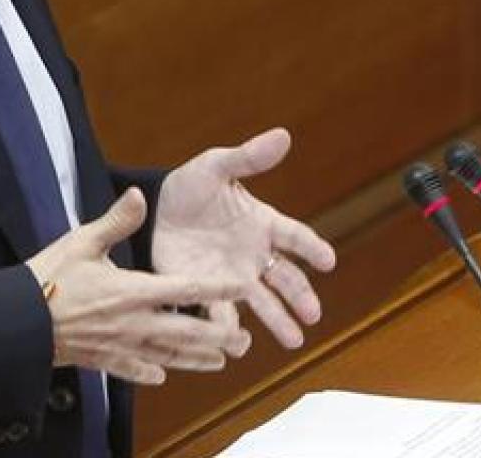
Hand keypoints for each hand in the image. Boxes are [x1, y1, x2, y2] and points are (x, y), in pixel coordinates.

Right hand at [26, 188, 252, 384]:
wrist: (16, 321)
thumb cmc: (48, 278)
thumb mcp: (82, 240)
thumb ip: (116, 221)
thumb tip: (139, 194)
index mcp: (133, 290)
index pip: (186, 289)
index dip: (218, 288)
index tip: (242, 287)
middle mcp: (133, 322)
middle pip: (186, 332)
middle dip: (218, 337)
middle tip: (244, 340)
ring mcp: (118, 345)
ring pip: (167, 354)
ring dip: (196, 359)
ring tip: (220, 361)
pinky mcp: (100, 359)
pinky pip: (131, 370)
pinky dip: (150, 372)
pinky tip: (162, 375)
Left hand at [153, 128, 336, 349]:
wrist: (152, 210)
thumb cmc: (191, 186)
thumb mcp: (216, 166)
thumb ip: (248, 158)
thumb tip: (283, 135)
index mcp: (263, 223)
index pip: (295, 236)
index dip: (312, 248)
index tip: (328, 260)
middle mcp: (254, 255)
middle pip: (285, 279)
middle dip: (300, 297)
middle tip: (313, 315)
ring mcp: (232, 277)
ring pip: (261, 303)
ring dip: (277, 321)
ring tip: (293, 341)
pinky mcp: (205, 291)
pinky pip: (220, 312)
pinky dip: (228, 328)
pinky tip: (235, 344)